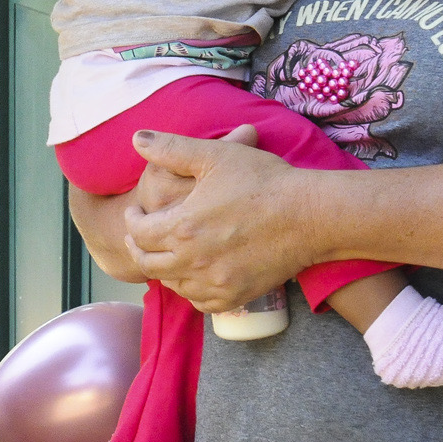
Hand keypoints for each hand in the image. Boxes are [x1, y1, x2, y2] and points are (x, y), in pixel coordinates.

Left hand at [121, 130, 321, 311]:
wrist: (311, 216)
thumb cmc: (264, 181)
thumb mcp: (215, 155)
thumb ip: (171, 148)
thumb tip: (137, 138)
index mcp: (182, 227)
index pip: (138, 232)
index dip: (131, 220)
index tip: (135, 212)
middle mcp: (193, 261)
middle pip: (148, 264)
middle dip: (138, 248)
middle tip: (139, 236)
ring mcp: (215, 283)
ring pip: (172, 285)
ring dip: (162, 269)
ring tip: (164, 253)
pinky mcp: (236, 296)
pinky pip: (200, 302)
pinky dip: (190, 290)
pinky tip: (192, 276)